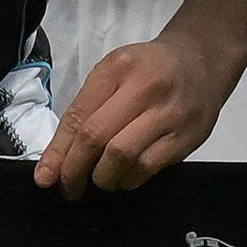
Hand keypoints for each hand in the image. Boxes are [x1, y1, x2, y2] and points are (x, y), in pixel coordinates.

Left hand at [36, 26, 246, 188]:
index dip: (58, 152)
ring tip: (99, 180)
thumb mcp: (114, 72)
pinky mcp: (186, 136)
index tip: (44, 177)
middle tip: (69, 187)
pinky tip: (124, 177)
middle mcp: (143, 88)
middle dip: (75, 170)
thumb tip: (57, 157)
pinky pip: (148, 167)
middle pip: (97, 138)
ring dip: (103, 178)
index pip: (79, 117)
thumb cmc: (150, 68)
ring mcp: (168, 113)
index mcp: (117, 69)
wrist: (202, 59)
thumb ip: (87, 108)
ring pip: (122, 157)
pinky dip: (128, 179)